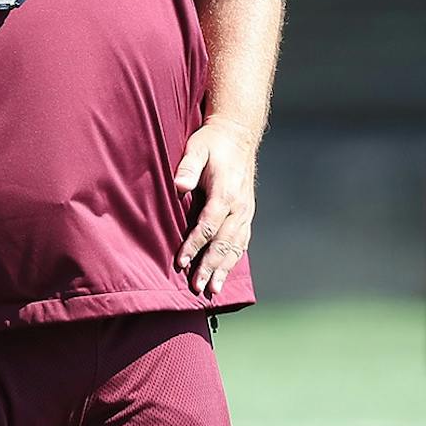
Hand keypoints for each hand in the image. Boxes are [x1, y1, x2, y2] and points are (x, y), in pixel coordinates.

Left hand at [174, 115, 257, 295]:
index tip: (180, 263)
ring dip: (224, 269)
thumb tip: (179, 186)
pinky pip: (242, 241)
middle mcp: (239, 206)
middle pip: (224, 242)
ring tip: (212, 290)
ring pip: (235, 246)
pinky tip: (225, 273)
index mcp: (226, 192)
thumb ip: (188, 166)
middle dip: (210, 266)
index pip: (208, 226)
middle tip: (197, 287)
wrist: (239, 134)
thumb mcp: (196, 147)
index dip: (194, 246)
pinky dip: (234, 259)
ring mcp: (245, 211)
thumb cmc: (212, 142)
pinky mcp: (246, 213)